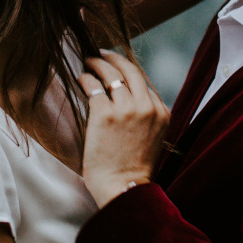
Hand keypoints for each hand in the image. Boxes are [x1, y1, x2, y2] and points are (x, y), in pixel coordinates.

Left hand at [79, 51, 169, 207]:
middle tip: (101, 53)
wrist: (123, 189)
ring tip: (88, 61)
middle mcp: (147, 107)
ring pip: (111, 74)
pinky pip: (94, 87)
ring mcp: (126, 109)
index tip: (116, 66)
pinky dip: (85, 78)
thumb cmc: (133, 168)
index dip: (128, 71)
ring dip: (97, 63)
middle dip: (114, 57)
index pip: (144, 82)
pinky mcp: (105, 114)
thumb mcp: (152, 138)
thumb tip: (128, 96)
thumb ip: (146, 117)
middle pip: (130, 69)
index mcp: (162, 112)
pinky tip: (80, 78)